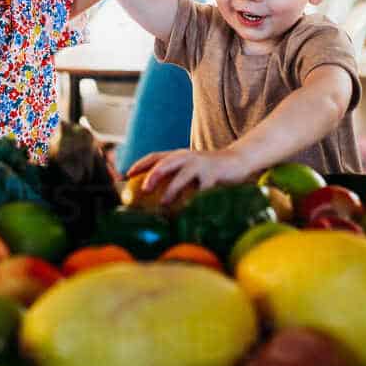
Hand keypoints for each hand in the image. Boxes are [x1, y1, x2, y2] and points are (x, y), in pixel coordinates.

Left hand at [128, 148, 248, 202]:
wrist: (238, 161)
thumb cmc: (211, 171)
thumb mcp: (191, 171)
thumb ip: (176, 179)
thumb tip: (156, 200)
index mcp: (180, 155)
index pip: (156, 156)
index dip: (140, 164)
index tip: (127, 175)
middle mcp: (188, 157)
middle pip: (166, 162)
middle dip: (153, 175)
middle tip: (143, 189)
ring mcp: (201, 164)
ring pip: (182, 176)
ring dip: (171, 190)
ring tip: (164, 204)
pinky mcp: (213, 174)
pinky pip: (201, 189)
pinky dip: (193, 200)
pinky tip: (188, 210)